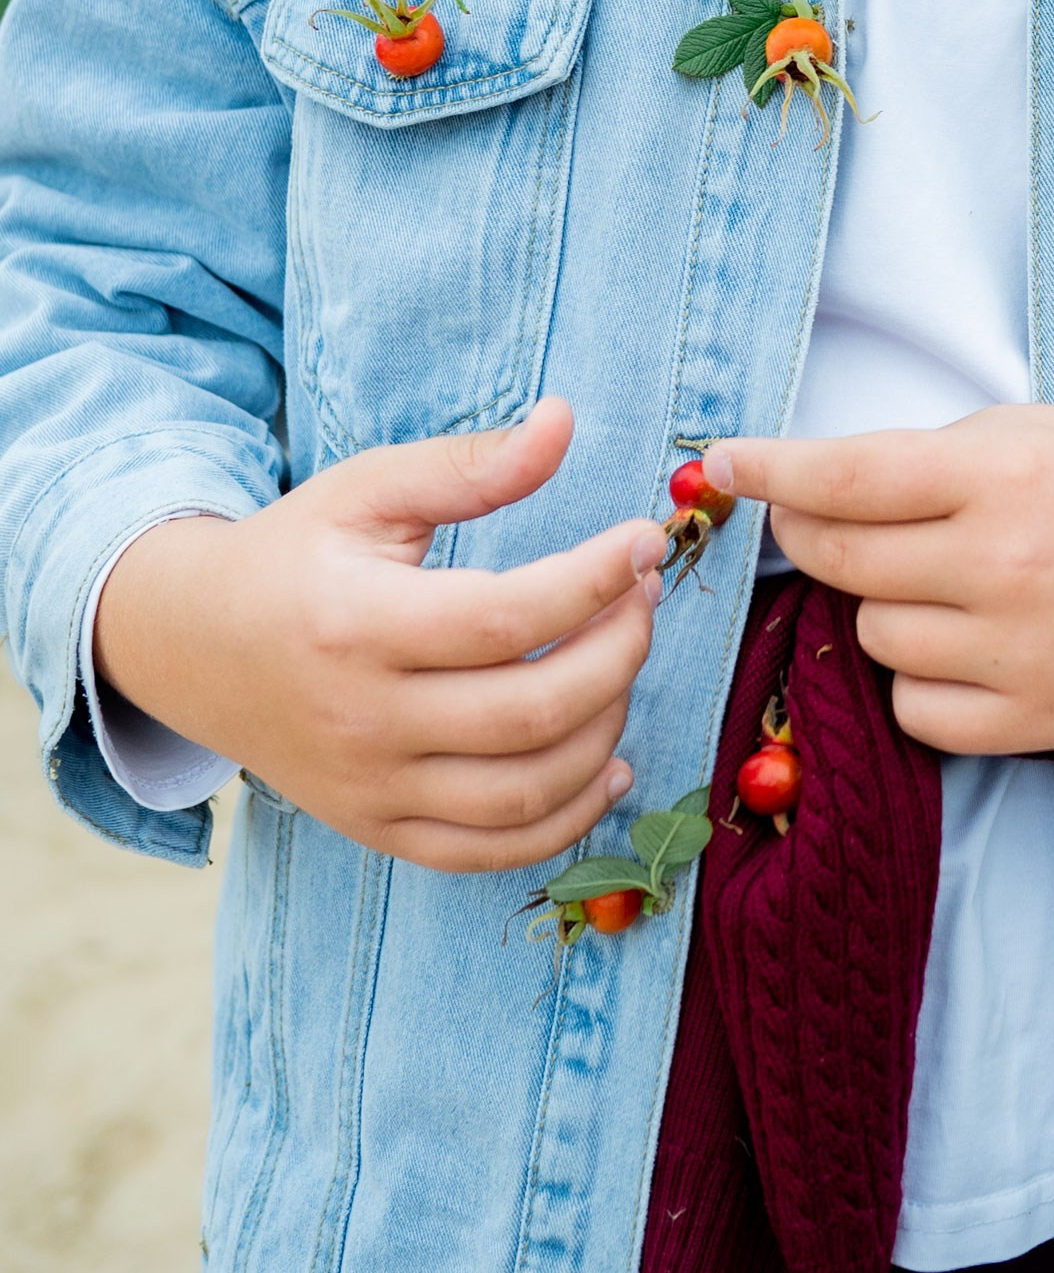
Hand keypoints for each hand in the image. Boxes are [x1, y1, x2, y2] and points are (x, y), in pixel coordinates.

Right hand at [91, 399, 667, 872]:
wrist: (190, 646)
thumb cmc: (294, 554)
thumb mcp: (368, 489)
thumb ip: (470, 464)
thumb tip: (565, 420)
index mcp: (358, 625)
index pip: (506, 618)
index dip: (596, 580)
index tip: (644, 540)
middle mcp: (363, 720)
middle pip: (530, 713)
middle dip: (618, 651)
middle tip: (643, 597)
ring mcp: (371, 788)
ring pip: (524, 793)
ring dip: (607, 729)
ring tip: (624, 662)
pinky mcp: (379, 829)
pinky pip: (491, 851)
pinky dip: (568, 819)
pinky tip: (611, 763)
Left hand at [703, 407, 1053, 754]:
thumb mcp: (1023, 431)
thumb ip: (916, 460)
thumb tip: (797, 491)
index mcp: (1004, 474)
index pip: (848, 477)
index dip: (771, 470)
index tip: (722, 462)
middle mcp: (1010, 565)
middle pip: (842, 562)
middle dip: (813, 535)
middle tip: (827, 519)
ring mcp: (1023, 654)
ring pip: (873, 638)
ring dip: (883, 607)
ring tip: (947, 579)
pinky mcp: (1036, 723)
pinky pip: (917, 710)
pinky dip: (921, 678)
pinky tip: (967, 641)